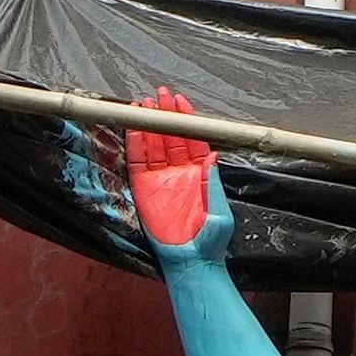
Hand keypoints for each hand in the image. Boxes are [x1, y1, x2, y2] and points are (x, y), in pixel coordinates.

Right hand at [127, 86, 231, 261]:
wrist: (191, 261)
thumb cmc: (211, 241)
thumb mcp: (220, 213)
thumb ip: (213, 184)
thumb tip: (214, 156)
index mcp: (200, 174)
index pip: (193, 141)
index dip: (187, 121)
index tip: (181, 102)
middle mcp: (179, 172)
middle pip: (171, 137)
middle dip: (166, 115)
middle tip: (160, 93)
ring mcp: (160, 179)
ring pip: (153, 145)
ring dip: (150, 125)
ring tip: (145, 104)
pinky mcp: (144, 188)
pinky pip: (137, 161)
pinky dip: (135, 143)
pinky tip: (134, 127)